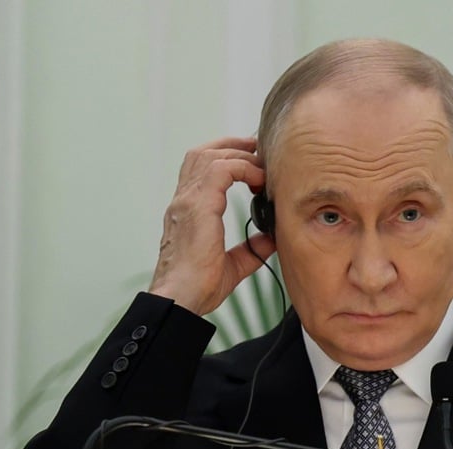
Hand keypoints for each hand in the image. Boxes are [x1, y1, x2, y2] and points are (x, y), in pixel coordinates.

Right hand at [149, 137, 276, 314]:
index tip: (252, 162)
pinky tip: (259, 180)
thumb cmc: (198, 286)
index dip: (225, 158)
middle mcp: (184, 201)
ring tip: (261, 165)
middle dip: (232, 146)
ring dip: (239, 154)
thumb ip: (251, 249)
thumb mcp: (233, 265)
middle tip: (258, 149)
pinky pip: (221, 169)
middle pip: (202, 153)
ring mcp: (188, 201)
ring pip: (210, 155)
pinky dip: (242, 167)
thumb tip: (271, 239)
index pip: (200, 169)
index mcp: (187, 211)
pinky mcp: (197, 206)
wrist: (182, 298)